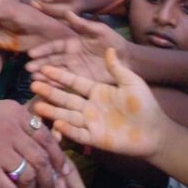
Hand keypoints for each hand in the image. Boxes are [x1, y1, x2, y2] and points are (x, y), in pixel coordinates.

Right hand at [26, 11, 126, 81]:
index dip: (43, 49)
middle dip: (39, 63)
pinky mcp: (80, 80)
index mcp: (73, 42)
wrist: (127, 59)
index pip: (55, 46)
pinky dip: (55, 84)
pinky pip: (66, 83)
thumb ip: (83, 24)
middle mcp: (70, 56)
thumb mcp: (99, 30)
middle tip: (28, 68)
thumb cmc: (113, 42)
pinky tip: (46, 86)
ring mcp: (74, 69)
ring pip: (56, 72)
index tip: (32, 53)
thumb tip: (68, 12)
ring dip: (44, 74)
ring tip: (33, 78)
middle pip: (52, 60)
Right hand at [31, 47, 169, 159]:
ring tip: (36, 105)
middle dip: (49, 91)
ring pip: (67, 115)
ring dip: (52, 111)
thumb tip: (110, 49)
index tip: (43, 67)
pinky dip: (68, 129)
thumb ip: (118, 69)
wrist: (154, 131)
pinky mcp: (94, 137)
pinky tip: (57, 123)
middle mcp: (89, 105)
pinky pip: (78, 132)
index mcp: (96, 90)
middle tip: (32, 84)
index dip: (59, 75)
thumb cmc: (145, 105)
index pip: (74, 81)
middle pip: (65, 97)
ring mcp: (90, 122)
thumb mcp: (131, 83)